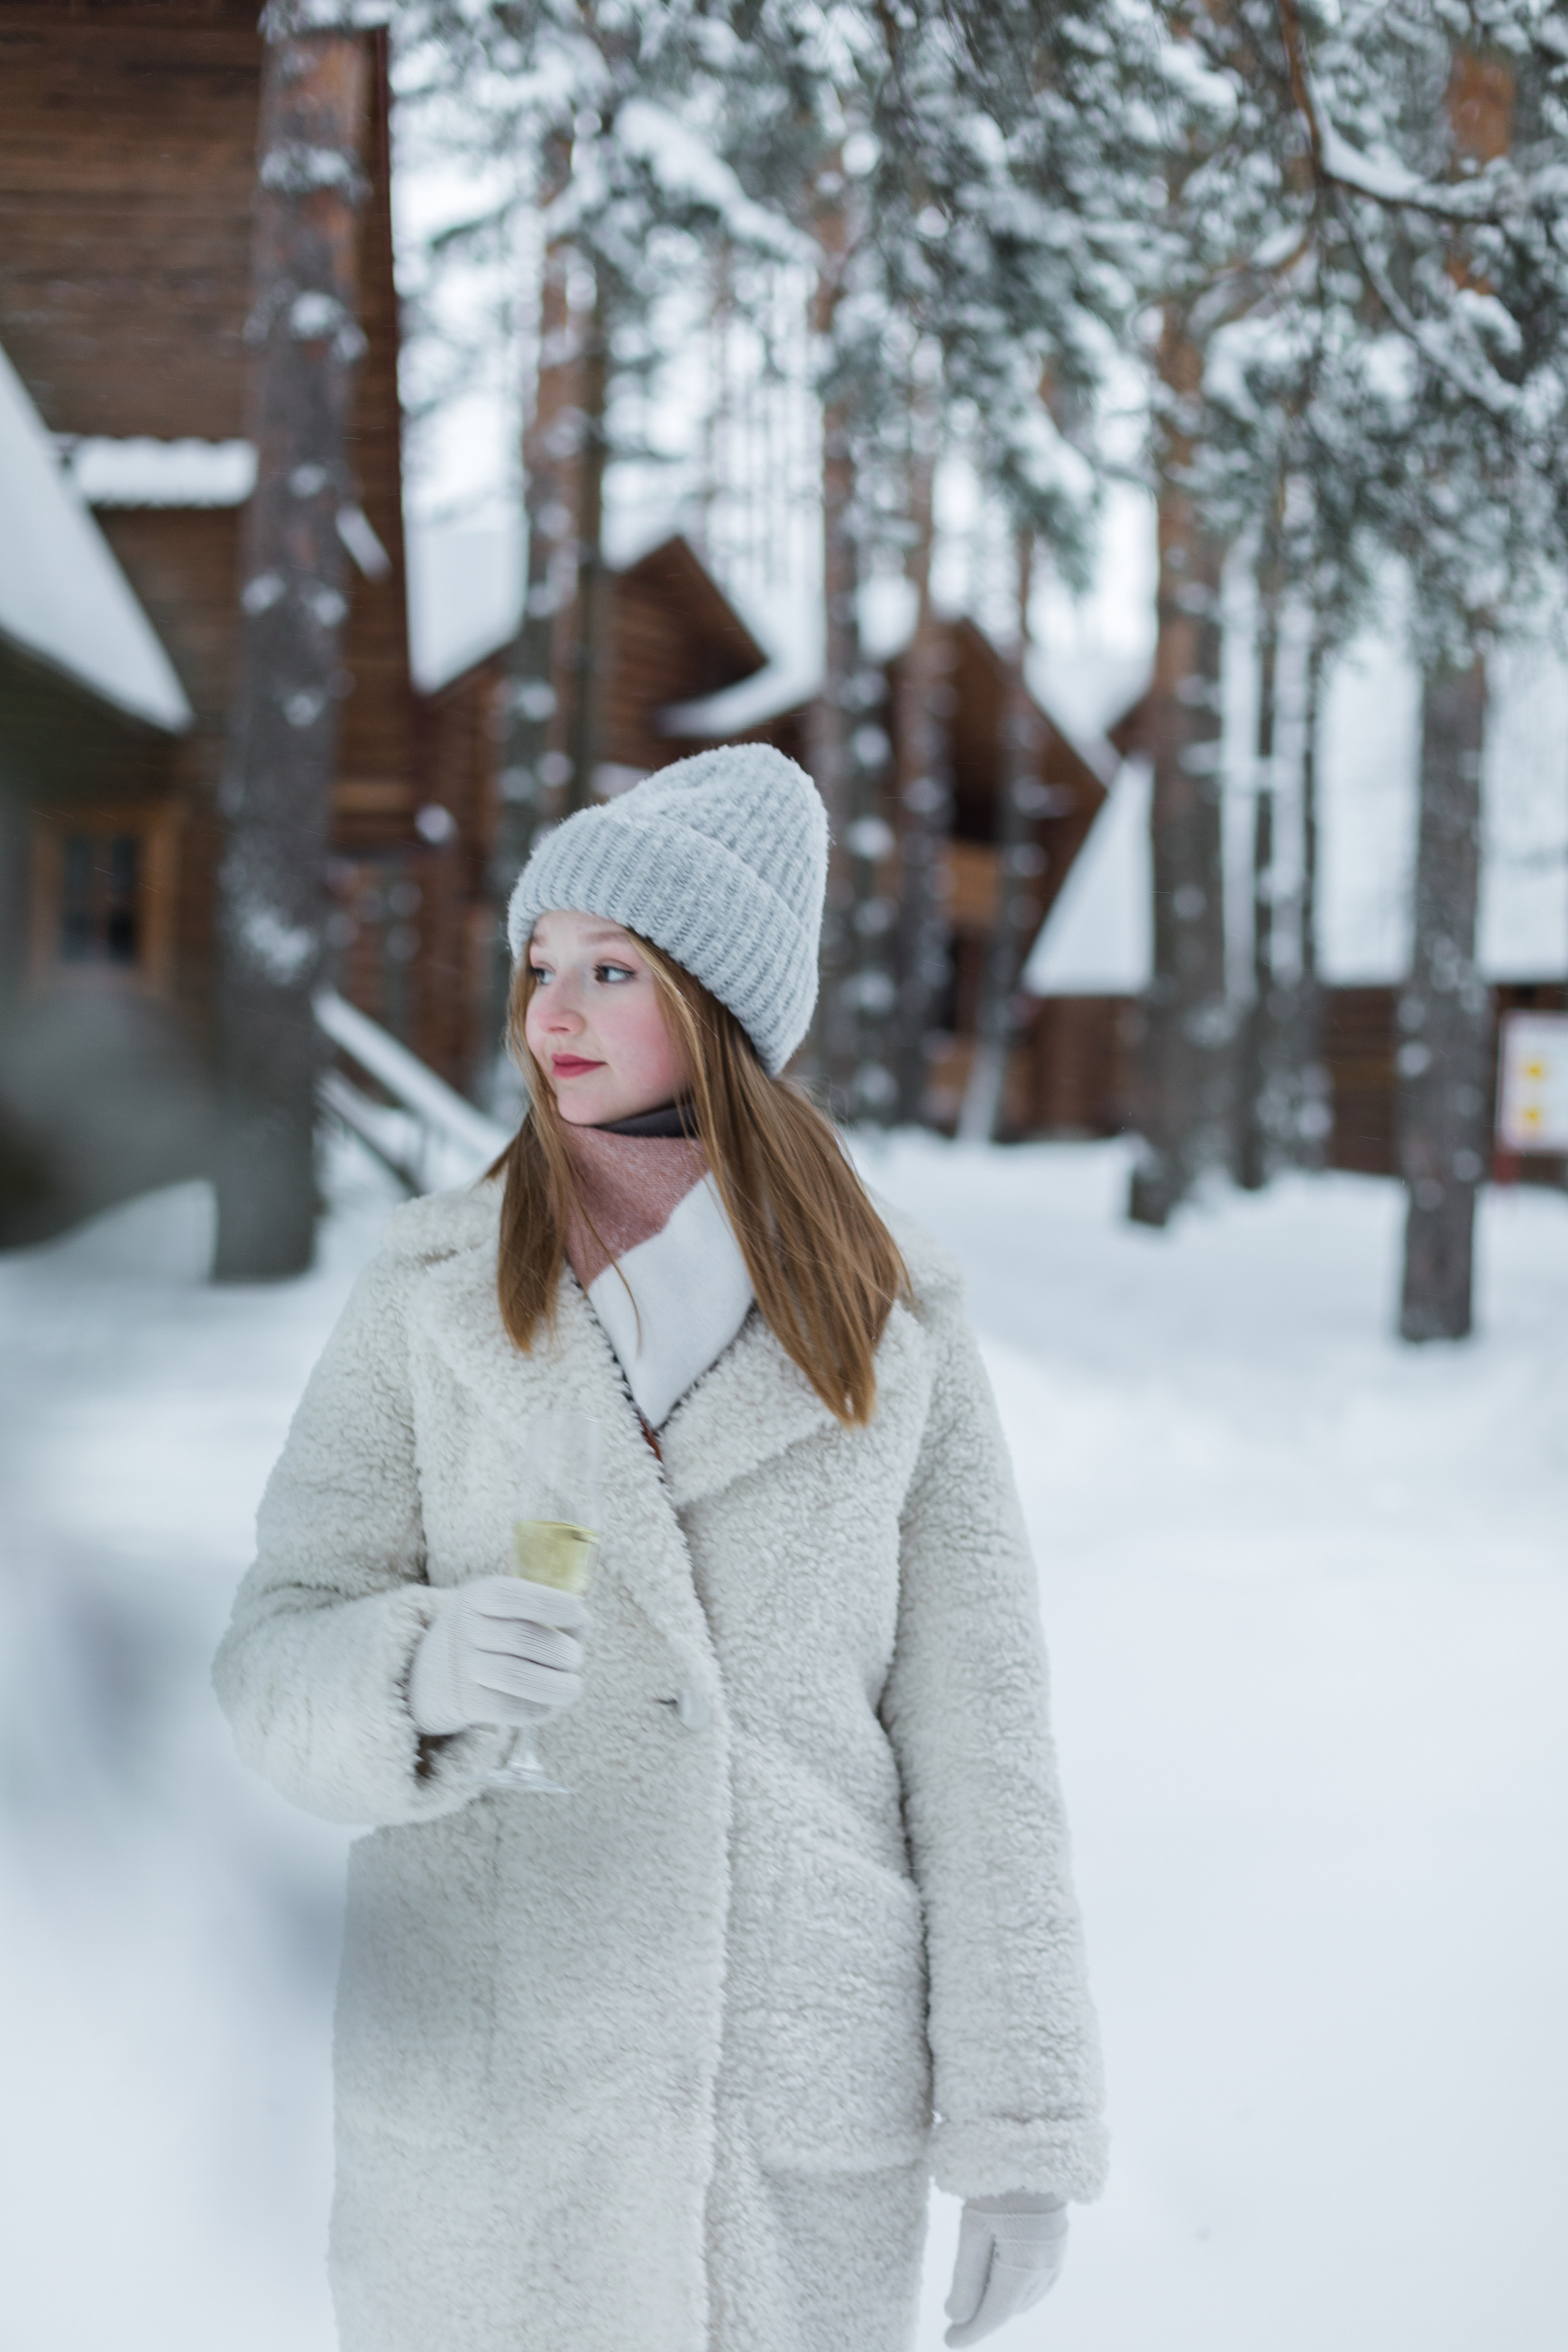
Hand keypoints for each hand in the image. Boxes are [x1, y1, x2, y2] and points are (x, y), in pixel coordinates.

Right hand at [409, 1576, 587, 1736]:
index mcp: (477, 1596)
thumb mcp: (498, 1609)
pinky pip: (507, 1707)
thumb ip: (537, 1610)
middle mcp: (463, 1627)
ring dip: (556, 1685)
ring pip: (516, 1675)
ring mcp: (459, 1666)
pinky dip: (537, 1708)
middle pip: (523, 1638)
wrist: (426, 1676)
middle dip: (562, 1651)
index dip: (552, 1605)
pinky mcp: (462, 1701)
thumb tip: (582, 1624)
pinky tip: (549, 1705)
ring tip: (572, 1687)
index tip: (580, 1616)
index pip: (514, 1595)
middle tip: (575, 1659)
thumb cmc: (484, 1636)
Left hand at [944, 2193, 1067, 2347]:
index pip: (993, 2315)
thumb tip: (956, 2317)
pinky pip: (1041, 2280)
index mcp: (1023, 2268)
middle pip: (1010, 2307)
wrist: (1034, 2145)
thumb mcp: (973, 2228)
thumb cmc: (997, 2183)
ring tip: (979, 2304)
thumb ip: (965, 2277)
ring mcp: (1056, 2254)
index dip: (970, 2332)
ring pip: (1027, 2296)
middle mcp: (1045, 2268)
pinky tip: (1009, 2282)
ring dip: (1003, 2304)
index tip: (948, 2343)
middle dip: (985, 2317)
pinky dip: (1021, 2289)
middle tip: (958, 2322)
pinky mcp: (1060, 2240)